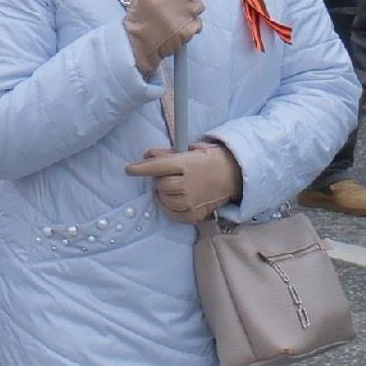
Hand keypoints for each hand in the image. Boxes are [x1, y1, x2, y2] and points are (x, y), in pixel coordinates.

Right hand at [122, 0, 222, 78]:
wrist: (135, 42)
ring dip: (190, 9)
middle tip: (176, 0)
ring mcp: (184, 12)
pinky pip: (198, 22)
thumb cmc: (140, 14)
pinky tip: (177, 27)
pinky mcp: (189, 29)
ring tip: (173, 16)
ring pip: (199, 5)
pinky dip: (190, 25)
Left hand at [124, 142, 242, 222]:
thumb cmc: (210, 159)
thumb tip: (147, 156)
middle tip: (168, 175)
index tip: (129, 169)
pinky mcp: (198, 213)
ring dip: (164, 194)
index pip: (157, 166)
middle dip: (159, 179)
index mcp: (187, 165)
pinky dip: (169, 209)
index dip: (140, 168)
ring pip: (166, 200)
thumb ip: (167, 153)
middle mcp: (189, 184)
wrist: (235, 174)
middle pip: (160, 184)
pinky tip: (170, 202)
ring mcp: (194, 201)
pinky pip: (176, 215)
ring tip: (172, 187)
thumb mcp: (190, 149)